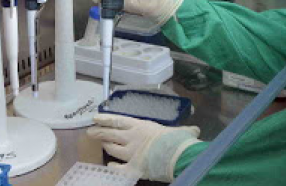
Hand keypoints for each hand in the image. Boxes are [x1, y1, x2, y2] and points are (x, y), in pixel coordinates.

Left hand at [87, 113, 201, 181]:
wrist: (177, 155)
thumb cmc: (178, 140)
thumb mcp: (181, 131)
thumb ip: (184, 130)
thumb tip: (195, 130)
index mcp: (140, 126)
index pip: (118, 121)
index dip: (105, 119)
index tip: (94, 118)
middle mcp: (131, 138)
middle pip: (110, 134)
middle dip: (99, 133)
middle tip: (90, 132)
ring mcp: (130, 153)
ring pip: (112, 149)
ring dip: (106, 147)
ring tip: (102, 146)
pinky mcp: (132, 168)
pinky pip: (117, 168)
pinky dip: (112, 167)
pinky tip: (110, 166)